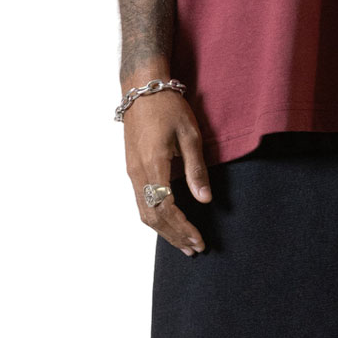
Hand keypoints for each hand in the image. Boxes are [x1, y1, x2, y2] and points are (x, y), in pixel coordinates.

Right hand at [124, 89, 212, 255]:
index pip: (166, 209)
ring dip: (164, 230)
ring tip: (184, 242)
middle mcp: (138, 173)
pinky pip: (141, 201)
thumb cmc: (168, 106)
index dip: (182, 228)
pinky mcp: (132, 168)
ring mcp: (132, 172)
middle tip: (195, 248)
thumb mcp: (190, 134)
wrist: (141, 89)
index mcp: (153, 165)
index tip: (199, 241)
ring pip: (144, 212)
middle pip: (153, 217)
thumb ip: (196, 169)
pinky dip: (155, 217)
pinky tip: (169, 220)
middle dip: (174, 236)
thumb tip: (205, 199)